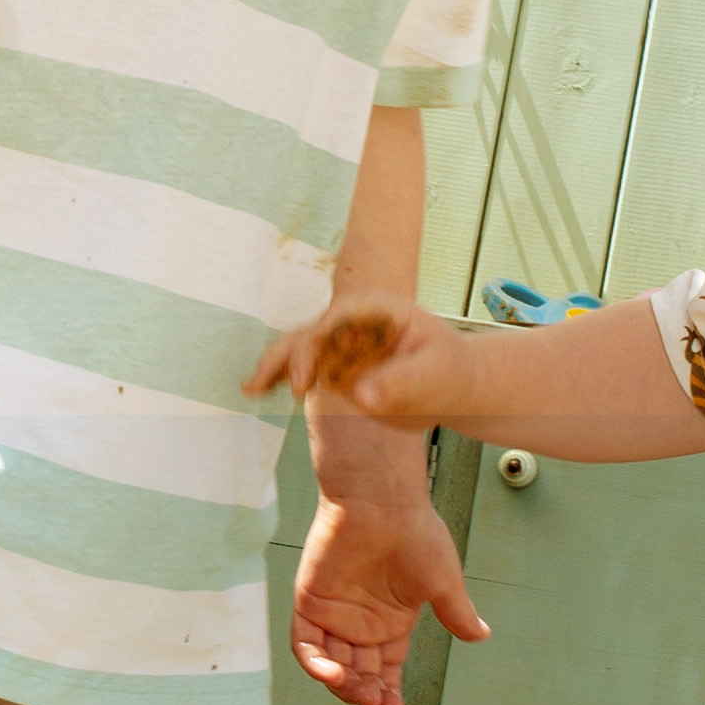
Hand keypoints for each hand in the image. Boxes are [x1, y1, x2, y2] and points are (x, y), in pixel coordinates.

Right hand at [244, 294, 457, 422]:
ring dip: (276, 366)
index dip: (319, 340)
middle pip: (313, 330)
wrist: (452, 386)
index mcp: (379, 308)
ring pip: (300, 349)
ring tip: (251, 389)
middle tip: (280, 386)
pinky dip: (281, 378)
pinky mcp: (335, 367)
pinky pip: (303, 370)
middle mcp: (353, 322)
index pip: (341, 315)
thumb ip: (401, 382)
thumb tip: (361, 396)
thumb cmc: (449, 371)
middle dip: (293, 355)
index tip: (308, 377)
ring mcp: (341, 344)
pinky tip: (257, 391)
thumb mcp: (435, 375)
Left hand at [287, 477, 487, 704]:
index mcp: (391, 622)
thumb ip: (456, 613)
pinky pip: (306, 645)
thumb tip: (482, 636)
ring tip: (362, 694)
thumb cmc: (415, 533)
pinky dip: (316, 665)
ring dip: (344, 686)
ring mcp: (334, 614)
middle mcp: (361, 622)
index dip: (388, 694)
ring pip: (332, 666)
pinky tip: (333, 676)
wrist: (382, 500)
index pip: (385, 671)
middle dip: (367, 695)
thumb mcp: (442, 582)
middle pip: (359, 674)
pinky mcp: (310, 602)